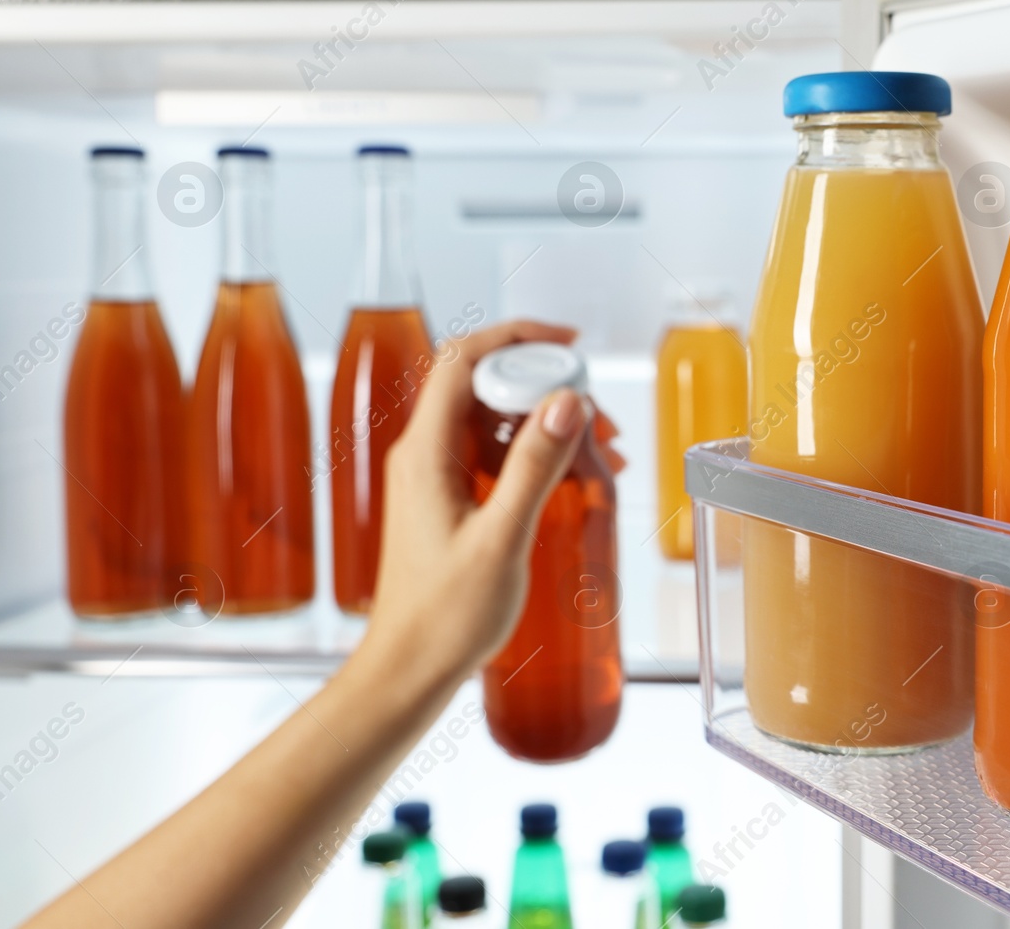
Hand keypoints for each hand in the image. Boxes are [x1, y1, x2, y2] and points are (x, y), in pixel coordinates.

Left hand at [361, 319, 589, 684]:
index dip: (517, 337)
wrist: (407, 671)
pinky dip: (536, 457)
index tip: (569, 344)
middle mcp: (424, 454)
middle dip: (547, 388)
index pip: (464, 359)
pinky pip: (494, 456)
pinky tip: (574, 481)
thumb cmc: (444, 617)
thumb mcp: (502, 537)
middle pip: (485, 385)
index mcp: (426, 451)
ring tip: (602, 456)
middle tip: (600, 421)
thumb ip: (534, 466)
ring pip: (495, 421)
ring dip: (547, 426)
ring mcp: (435, 477)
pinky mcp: (449, 501)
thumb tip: (566, 401)